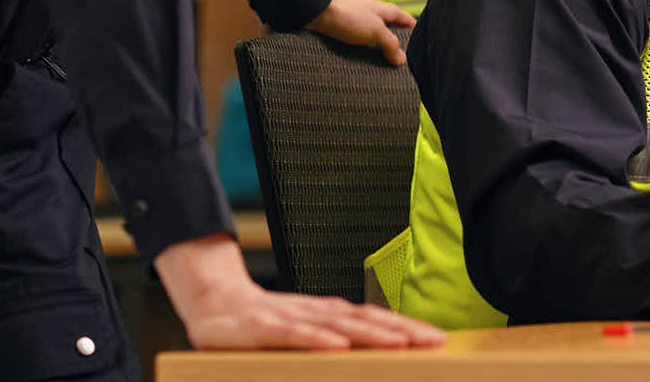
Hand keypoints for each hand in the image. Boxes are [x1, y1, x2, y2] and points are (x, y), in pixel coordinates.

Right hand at [154, 234, 443, 349]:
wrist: (212, 302)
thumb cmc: (262, 322)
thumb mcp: (302, 329)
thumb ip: (333, 336)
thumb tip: (367, 348)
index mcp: (327, 314)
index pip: (373, 318)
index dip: (405, 326)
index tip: (437, 338)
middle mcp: (315, 312)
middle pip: (365, 320)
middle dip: (402, 331)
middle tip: (434, 341)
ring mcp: (289, 318)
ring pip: (337, 326)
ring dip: (372, 334)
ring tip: (401, 344)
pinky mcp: (262, 329)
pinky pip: (295, 335)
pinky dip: (318, 339)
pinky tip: (339, 345)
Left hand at [307, 0, 414, 65]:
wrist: (314, 11)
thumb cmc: (347, 16)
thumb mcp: (375, 31)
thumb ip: (390, 44)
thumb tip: (401, 59)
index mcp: (381, 8)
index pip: (402, 17)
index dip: (412, 26)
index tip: (420, 38)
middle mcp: (368, 11)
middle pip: (386, 24)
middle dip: (393, 38)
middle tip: (398, 56)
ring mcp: (353, 18)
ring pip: (369, 32)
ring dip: (374, 45)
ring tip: (379, 62)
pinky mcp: (339, 26)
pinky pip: (354, 39)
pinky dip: (359, 48)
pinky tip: (357, 58)